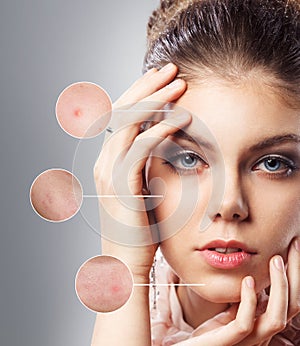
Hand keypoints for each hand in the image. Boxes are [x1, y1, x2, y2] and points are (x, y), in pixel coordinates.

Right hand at [94, 63, 190, 281]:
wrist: (125, 261)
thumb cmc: (139, 228)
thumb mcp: (142, 189)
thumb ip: (147, 164)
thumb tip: (165, 142)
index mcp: (109, 160)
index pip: (121, 116)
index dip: (141, 94)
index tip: (164, 81)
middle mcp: (104, 161)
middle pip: (122, 111)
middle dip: (147, 87)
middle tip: (172, 70)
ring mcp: (110, 171)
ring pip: (129, 123)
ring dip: (156, 101)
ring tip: (180, 86)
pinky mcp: (122, 185)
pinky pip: (140, 147)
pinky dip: (160, 130)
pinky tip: (181, 119)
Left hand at [174, 237, 299, 345]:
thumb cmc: (215, 331)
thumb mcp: (235, 310)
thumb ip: (248, 299)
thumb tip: (257, 277)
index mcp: (265, 323)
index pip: (290, 299)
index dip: (295, 274)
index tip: (294, 247)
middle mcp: (262, 333)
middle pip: (292, 306)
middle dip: (295, 275)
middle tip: (293, 246)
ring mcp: (248, 340)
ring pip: (276, 318)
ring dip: (280, 286)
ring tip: (275, 260)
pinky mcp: (229, 341)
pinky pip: (245, 324)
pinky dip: (249, 301)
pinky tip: (248, 280)